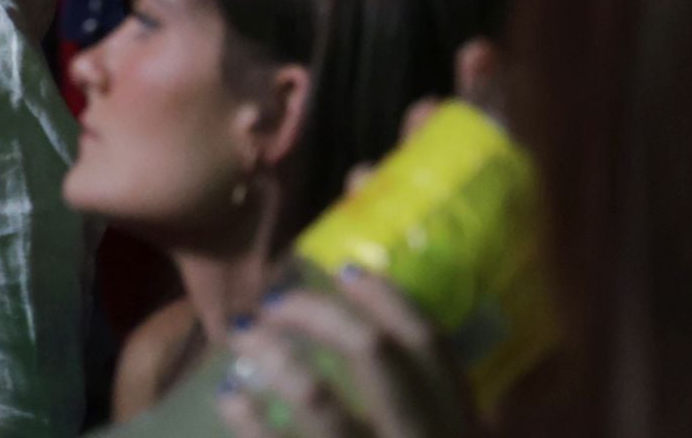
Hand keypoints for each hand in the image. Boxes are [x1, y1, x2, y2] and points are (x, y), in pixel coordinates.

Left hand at [216, 270, 482, 437]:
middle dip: (318, 313)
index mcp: (459, 435)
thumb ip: (419, 411)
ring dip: (273, 352)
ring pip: (318, 395)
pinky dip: (249, 414)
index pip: (433, 349)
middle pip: (374, 353)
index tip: (347, 269)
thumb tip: (370, 336)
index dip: (390, 300)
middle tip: (277, 302)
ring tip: (244, 335)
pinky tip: (231, 396)